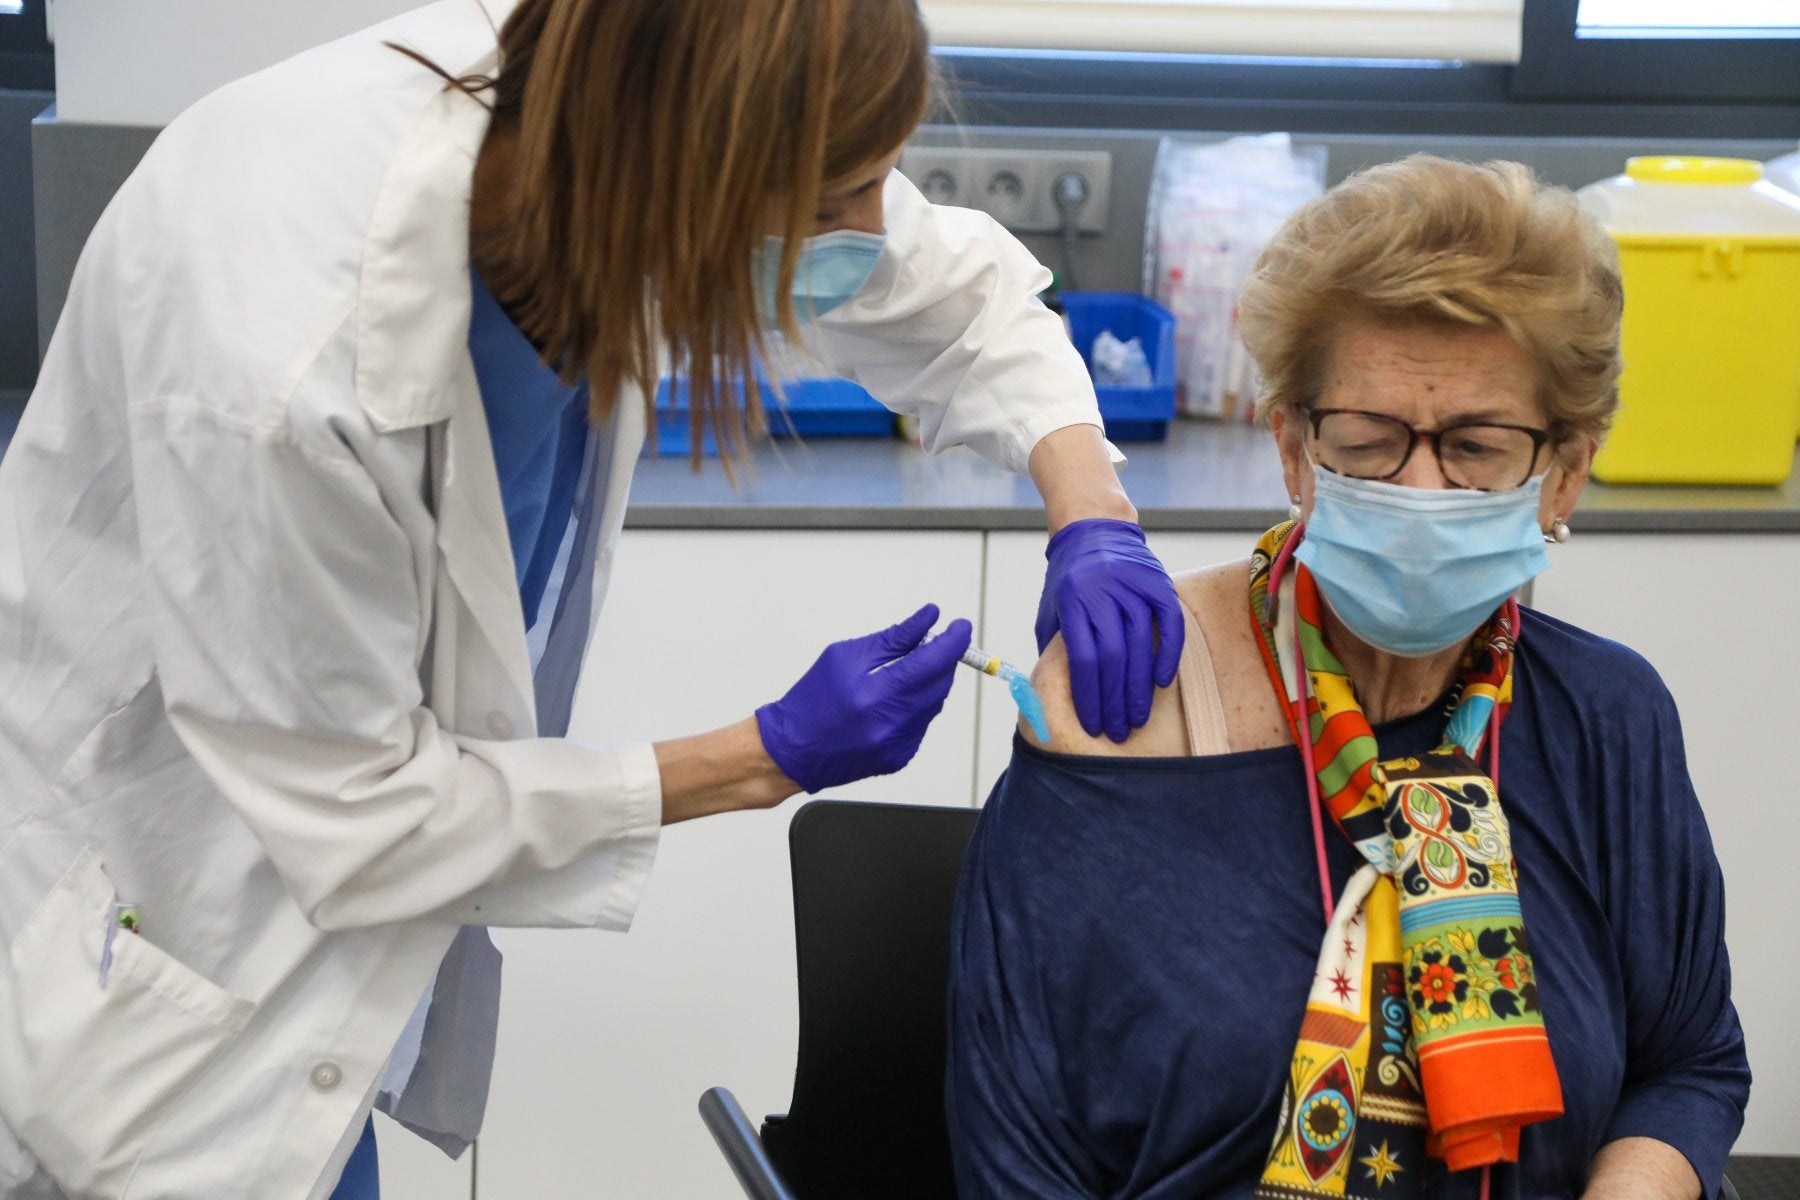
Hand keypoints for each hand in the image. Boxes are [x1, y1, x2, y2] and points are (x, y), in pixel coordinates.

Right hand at [756, 605, 972, 793]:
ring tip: (904, 672)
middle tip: (933, 643)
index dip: (953, 641)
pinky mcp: (899, 757)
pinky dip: (916, 706)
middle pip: (940, 683)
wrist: (791, 750)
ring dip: (929, 682)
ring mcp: (897, 745)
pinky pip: (922, 723)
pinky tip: (891, 702)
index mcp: (874, 694)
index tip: (960, 626)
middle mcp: (890, 724)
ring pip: (935, 703)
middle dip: (943, 659)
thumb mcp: (846, 656)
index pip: (932, 662)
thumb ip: (894, 638)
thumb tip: (929, 619)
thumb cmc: (811, 700)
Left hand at [1035, 518, 1183, 741]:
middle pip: (1112, 658)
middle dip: (1114, 701)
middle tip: (1118, 731)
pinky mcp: (1159, 583)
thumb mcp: (1051, 608)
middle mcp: (1103, 592)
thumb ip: (1054, 647)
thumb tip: (1052, 695)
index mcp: (1072, 601)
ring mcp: (1134, 586)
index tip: (1093, 724)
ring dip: (1139, 689)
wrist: (1094, 529)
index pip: (1083, 659)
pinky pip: (1170, 625)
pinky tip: (1161, 683)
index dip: (1089, 696)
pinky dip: (1168, 656)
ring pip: (1140, 646)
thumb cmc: (1069, 578)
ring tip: (1136, 718)